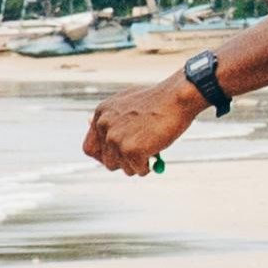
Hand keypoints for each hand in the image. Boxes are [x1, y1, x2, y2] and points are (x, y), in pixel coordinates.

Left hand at [81, 78, 202, 174]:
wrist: (177, 97)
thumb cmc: (158, 100)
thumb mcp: (128, 103)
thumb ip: (113, 119)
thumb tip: (100, 134)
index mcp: (101, 114)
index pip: (90, 147)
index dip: (103, 157)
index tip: (117, 159)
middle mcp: (104, 127)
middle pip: (106, 162)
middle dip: (124, 163)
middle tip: (138, 157)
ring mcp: (116, 139)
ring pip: (123, 168)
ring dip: (138, 165)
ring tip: (152, 147)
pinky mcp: (131, 151)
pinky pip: (138, 170)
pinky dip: (149, 167)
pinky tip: (157, 150)